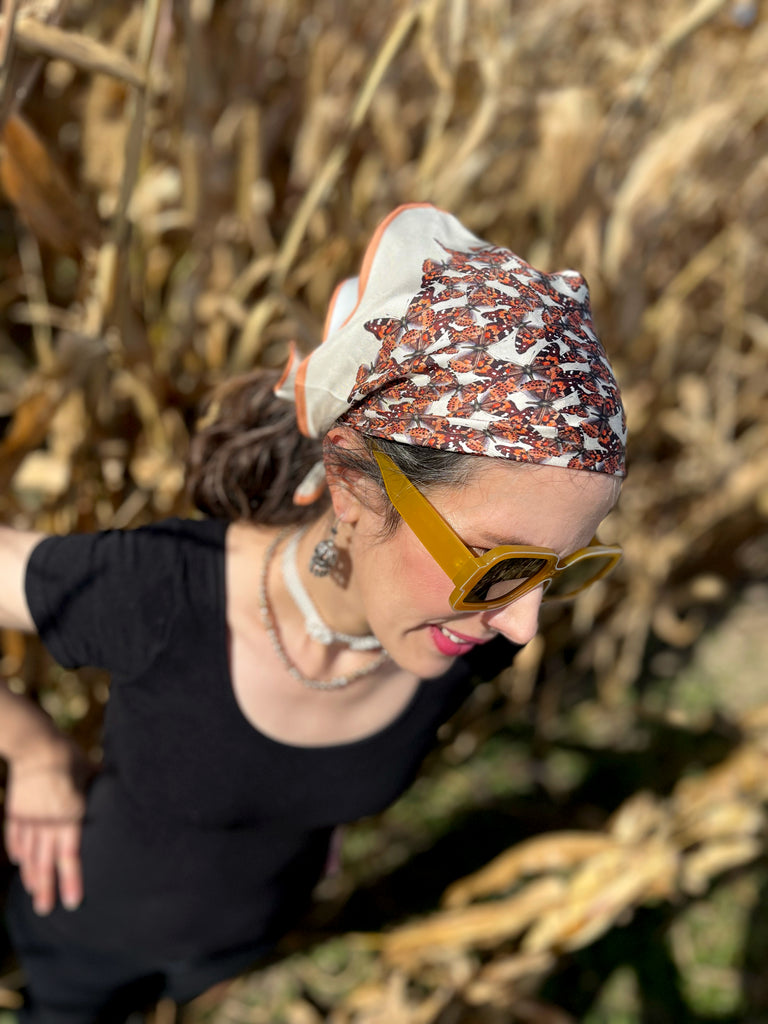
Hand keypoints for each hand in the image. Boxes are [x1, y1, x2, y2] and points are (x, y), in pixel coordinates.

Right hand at [4, 737, 92, 914]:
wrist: (35, 745)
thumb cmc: (69, 756)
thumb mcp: (90, 773)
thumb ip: (98, 790)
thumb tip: (117, 791)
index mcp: (69, 816)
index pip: (70, 857)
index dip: (72, 880)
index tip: (73, 901)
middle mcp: (48, 823)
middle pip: (46, 864)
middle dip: (47, 890)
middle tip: (46, 911)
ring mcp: (29, 819)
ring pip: (29, 856)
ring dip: (31, 877)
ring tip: (34, 895)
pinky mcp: (16, 812)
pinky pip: (15, 838)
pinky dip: (18, 853)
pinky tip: (20, 865)